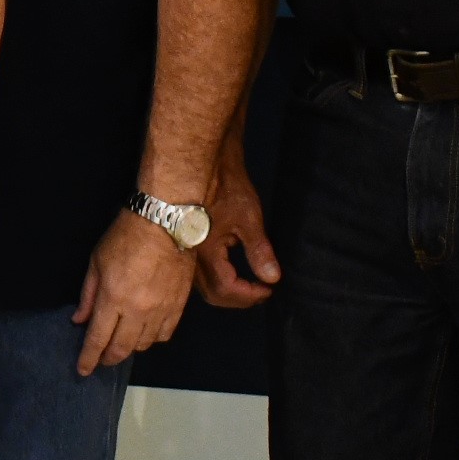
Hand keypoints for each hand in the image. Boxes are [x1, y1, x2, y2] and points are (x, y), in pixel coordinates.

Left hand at [73, 210, 194, 373]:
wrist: (165, 224)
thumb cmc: (125, 237)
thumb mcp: (96, 261)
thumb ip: (88, 295)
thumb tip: (80, 319)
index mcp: (114, 298)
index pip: (98, 338)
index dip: (89, 357)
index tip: (83, 370)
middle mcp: (138, 310)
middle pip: (122, 348)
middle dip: (109, 358)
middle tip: (101, 360)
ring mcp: (161, 311)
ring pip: (144, 344)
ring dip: (130, 348)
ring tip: (121, 343)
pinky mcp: (178, 307)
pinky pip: (164, 335)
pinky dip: (152, 339)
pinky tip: (144, 334)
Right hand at [194, 154, 280, 308]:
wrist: (200, 161)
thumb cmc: (225, 186)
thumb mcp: (248, 217)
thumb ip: (259, 251)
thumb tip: (273, 278)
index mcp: (204, 252)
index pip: (226, 289)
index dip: (250, 295)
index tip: (269, 289)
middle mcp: (190, 256)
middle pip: (213, 293)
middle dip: (239, 298)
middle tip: (261, 291)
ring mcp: (185, 250)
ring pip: (204, 284)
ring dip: (228, 289)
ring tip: (249, 284)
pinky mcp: (185, 242)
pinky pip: (200, 271)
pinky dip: (218, 276)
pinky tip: (231, 268)